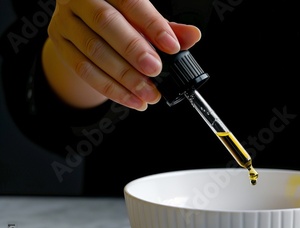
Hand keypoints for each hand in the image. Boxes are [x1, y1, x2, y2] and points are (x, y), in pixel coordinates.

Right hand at [45, 0, 201, 109]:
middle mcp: (82, 0)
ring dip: (125, 76)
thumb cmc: (120, 19)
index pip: (130, 2)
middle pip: (106, 23)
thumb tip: (192, 36)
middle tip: (155, 70)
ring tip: (149, 93)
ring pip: (94, 50)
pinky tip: (133, 99)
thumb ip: (167, 27)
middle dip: (133, 50)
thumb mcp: (143, 19)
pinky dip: (111, 89)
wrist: (85, 26)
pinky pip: (84, 70)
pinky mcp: (61, 45)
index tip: (171, 47)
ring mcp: (67, 22)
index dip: (152, 25)